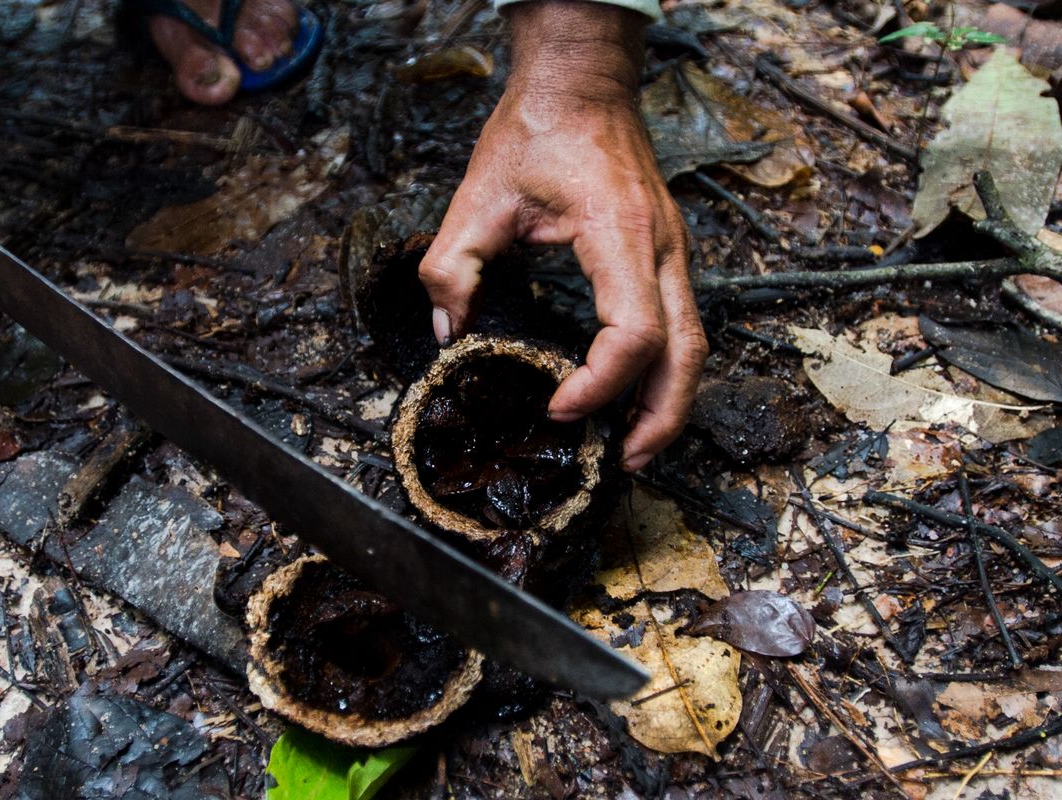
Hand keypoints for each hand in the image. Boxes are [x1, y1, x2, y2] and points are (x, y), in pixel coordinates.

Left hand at [419, 0, 705, 471]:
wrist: (582, 81)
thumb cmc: (536, 129)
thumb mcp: (477, 196)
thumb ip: (452, 267)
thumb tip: (449, 334)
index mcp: (619, 234)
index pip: (634, 333)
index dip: (601, 383)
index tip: (557, 406)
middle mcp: (660, 248)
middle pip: (686, 352)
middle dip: (660, 416)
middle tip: (624, 462)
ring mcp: (671, 250)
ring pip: (694, 342)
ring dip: (670, 400)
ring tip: (635, 447)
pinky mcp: (665, 253)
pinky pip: (682, 322)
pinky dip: (665, 369)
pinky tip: (634, 395)